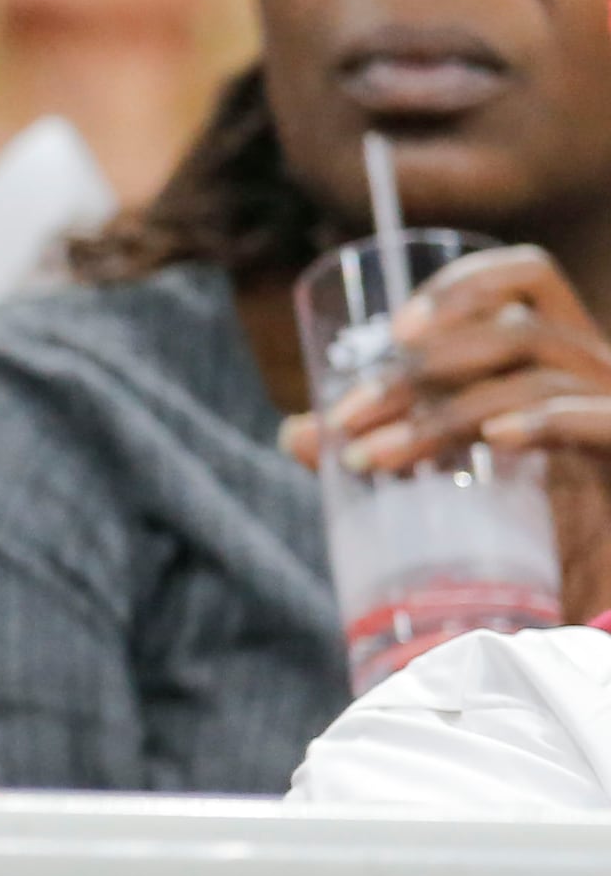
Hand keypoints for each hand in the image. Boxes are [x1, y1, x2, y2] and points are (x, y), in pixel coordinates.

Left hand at [286, 243, 610, 619]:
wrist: (586, 596)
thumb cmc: (517, 530)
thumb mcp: (441, 477)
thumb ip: (377, 447)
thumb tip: (295, 431)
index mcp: (554, 358)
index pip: (528, 279)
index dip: (464, 287)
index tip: (395, 331)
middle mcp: (592, 373)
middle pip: (512, 334)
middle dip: (417, 373)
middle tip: (347, 420)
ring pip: (536, 378)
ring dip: (443, 412)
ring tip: (373, 458)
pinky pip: (602, 421)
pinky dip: (545, 421)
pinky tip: (497, 437)